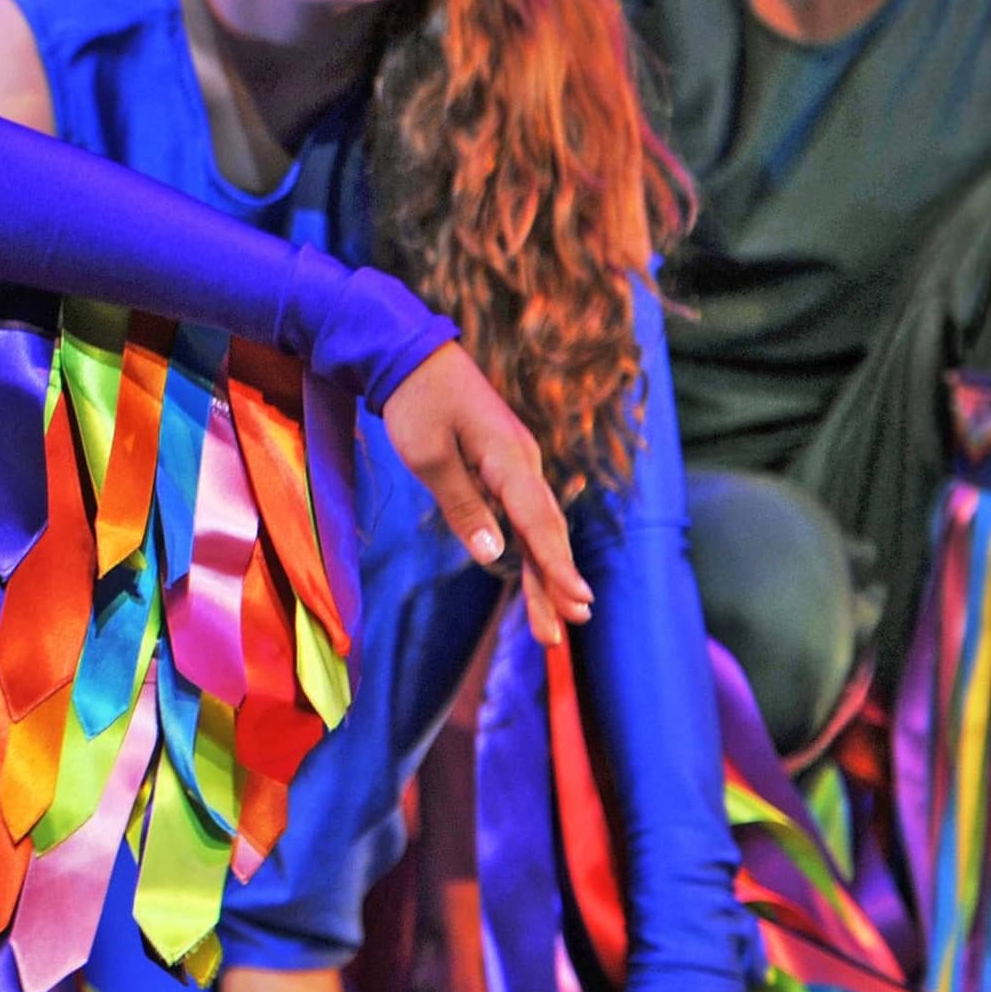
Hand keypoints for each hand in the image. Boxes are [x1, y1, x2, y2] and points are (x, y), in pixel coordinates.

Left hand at [380, 345, 588, 635]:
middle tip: (559, 637)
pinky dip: (532, 549)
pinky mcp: (505, 465)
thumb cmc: (416, 402)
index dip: (557, 567)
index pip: (539, 523)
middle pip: (545, 533)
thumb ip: (463, 506)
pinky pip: (525, 513)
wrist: (413, 354)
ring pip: (538, 527)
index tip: (577, 602)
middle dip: (553, 586)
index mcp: (509, 459)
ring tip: (552, 623)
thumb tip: (495, 556)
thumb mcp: (428, 456)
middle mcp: (524, 463)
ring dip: (545, 575)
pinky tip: (537, 580)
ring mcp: (518, 463)